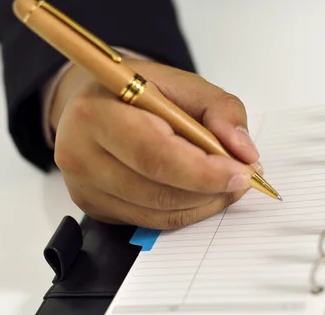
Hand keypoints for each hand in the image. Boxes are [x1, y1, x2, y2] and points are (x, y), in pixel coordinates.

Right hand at [50, 59, 260, 228]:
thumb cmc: (138, 92)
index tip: (241, 172)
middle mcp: (79, 154)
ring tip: (226, 183)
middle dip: (210, 190)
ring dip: (203, 203)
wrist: (97, 103)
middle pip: (157, 191)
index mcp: (95, 113)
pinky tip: (202, 192)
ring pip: (159, 213)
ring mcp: (84, 187)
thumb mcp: (182, 84)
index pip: (154, 154)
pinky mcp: (95, 208)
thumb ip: (220, 110)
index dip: (202, 171)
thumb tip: (244, 152)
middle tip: (243, 179)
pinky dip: (186, 211)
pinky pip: (151, 222)